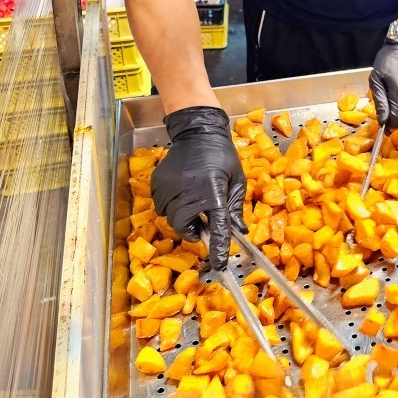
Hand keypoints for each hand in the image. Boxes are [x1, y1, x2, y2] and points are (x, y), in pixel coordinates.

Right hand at [151, 106, 246, 269]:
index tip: (219, 265)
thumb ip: (235, 207)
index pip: (217, 226)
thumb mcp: (236, 180)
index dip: (219, 247)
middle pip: (185, 227)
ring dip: (183, 218)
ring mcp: (169, 188)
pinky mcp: (157, 184)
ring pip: (171, 218)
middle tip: (202, 223)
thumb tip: (239, 231)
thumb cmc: (222, 156)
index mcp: (212, 191)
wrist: (197, 132)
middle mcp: (188, 191)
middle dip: (193, 230)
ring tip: (193, 202)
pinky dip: (172, 206)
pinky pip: (162, 205)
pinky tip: (183, 192)